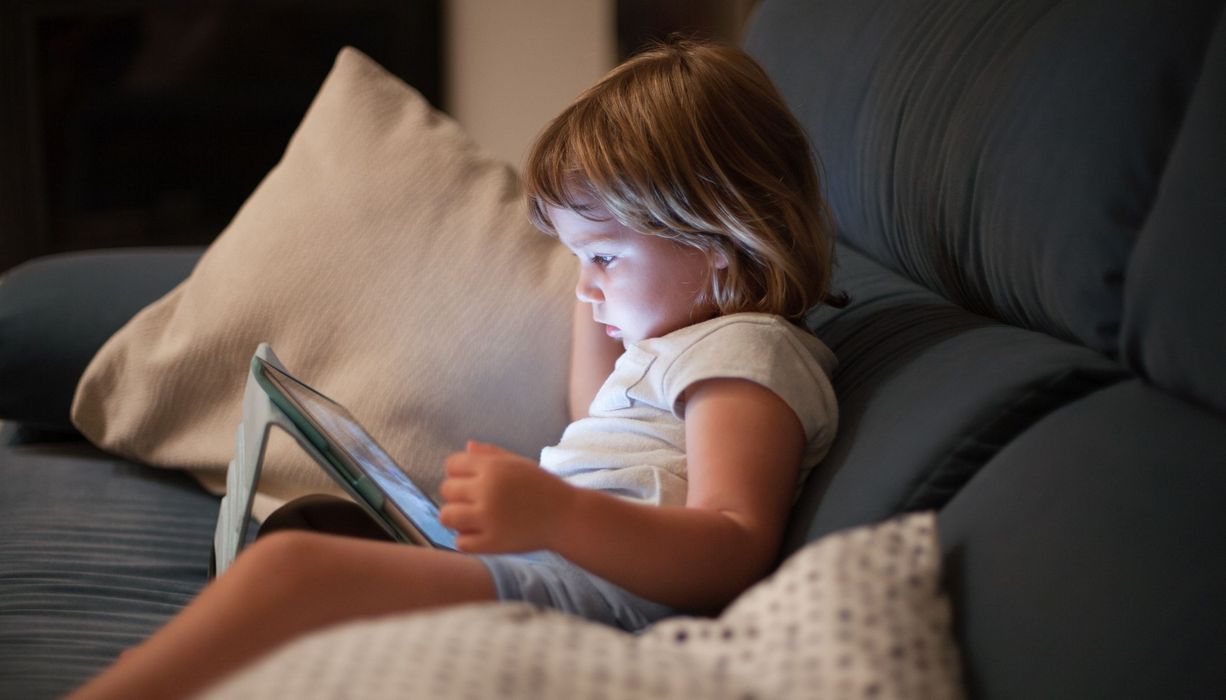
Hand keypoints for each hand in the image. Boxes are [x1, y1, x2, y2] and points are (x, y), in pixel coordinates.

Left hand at [438, 441, 576, 552]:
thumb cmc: (543, 487)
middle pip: (447, 490)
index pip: (452, 465)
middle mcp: (488, 490)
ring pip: (447, 516)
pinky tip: (481, 533)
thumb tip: (466, 447)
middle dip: (458, 494)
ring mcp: (488, 518)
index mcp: (494, 468)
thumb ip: (491, 454)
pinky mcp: (492, 543)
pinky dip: (467, 539)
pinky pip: (460, 542)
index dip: (459, 472)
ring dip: (456, 517)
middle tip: (475, 501)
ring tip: (472, 518)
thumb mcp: (519, 463)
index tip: (472, 481)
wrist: (566, 517)